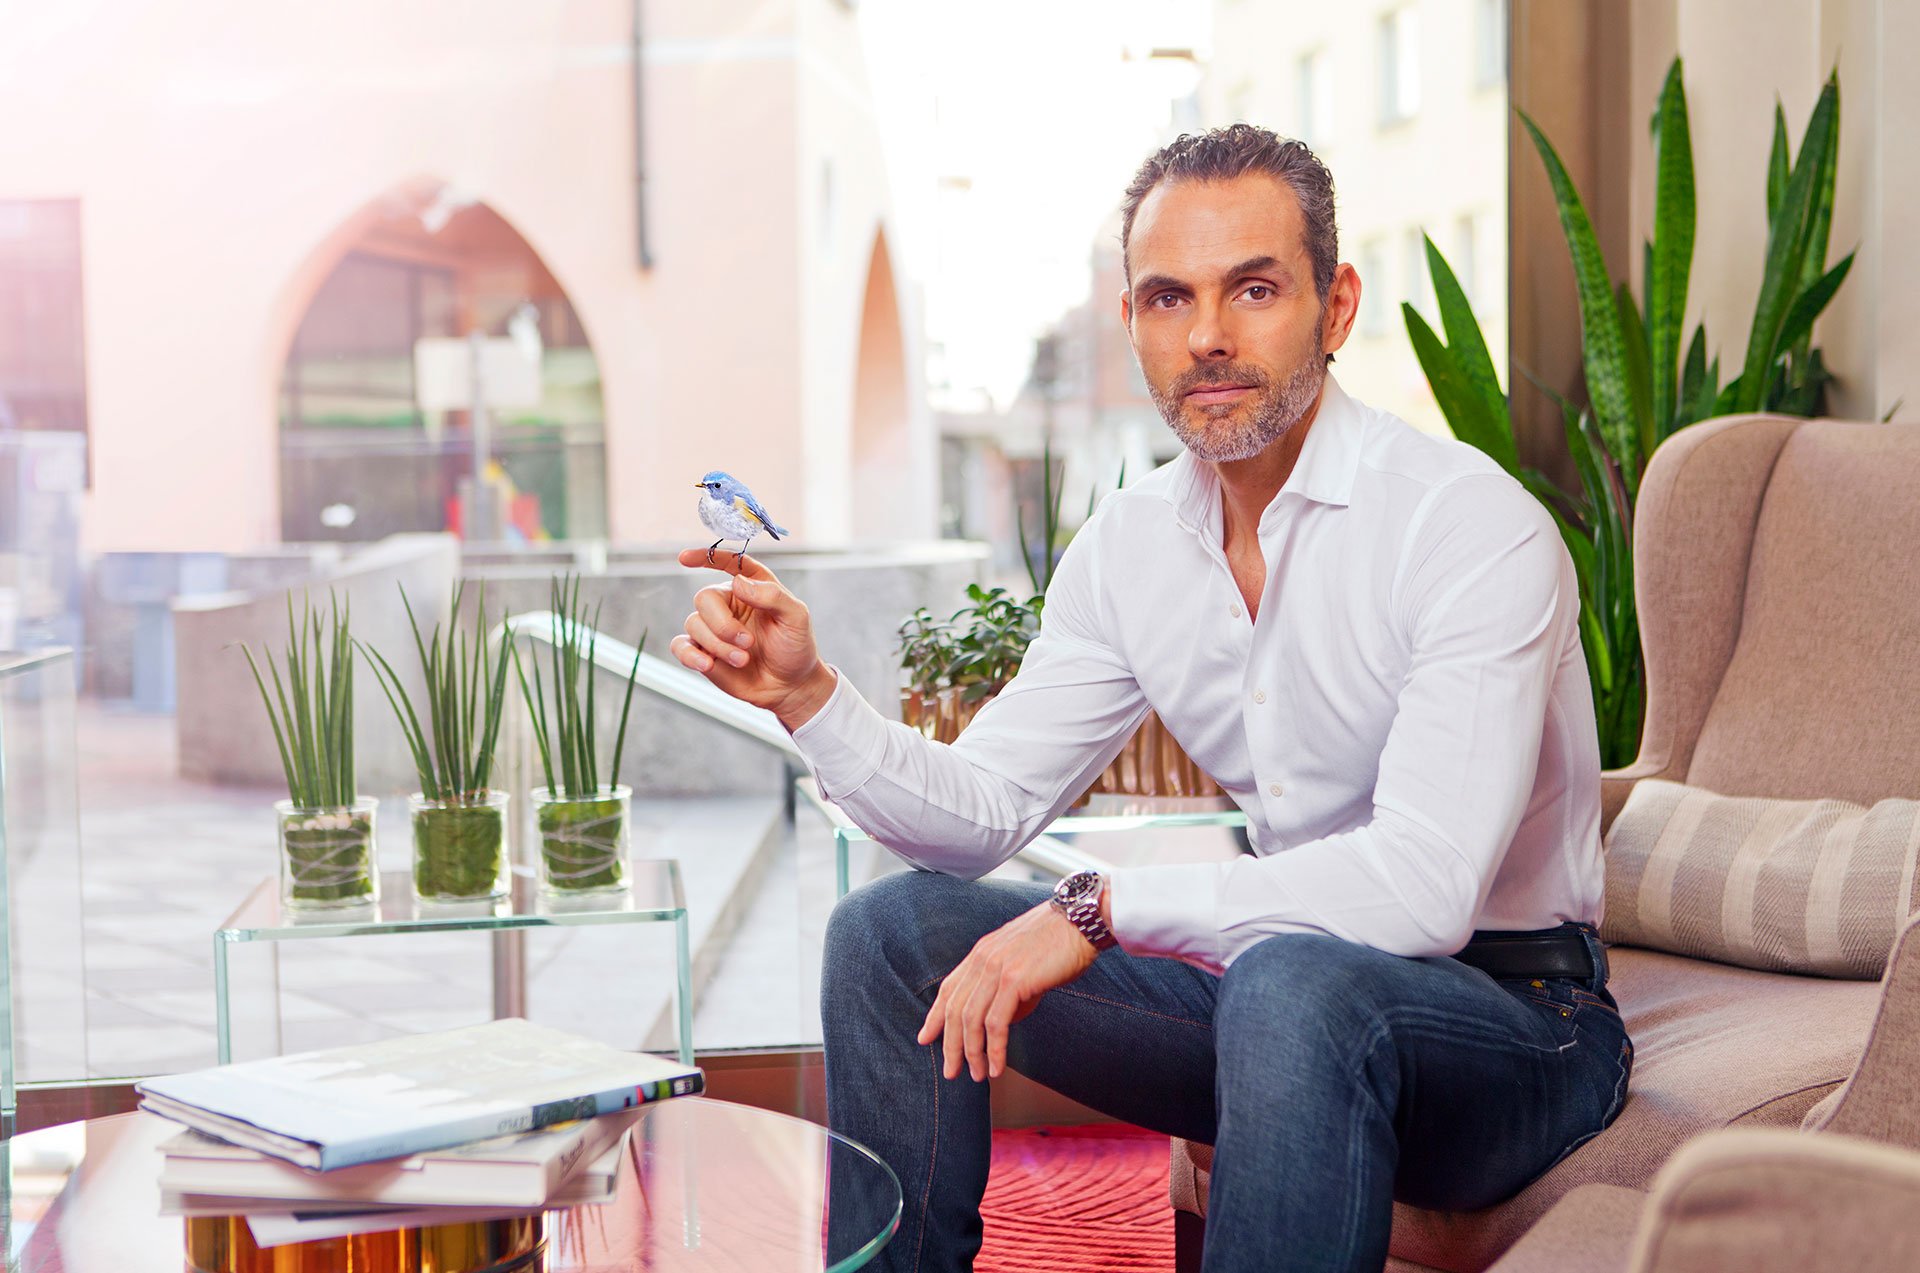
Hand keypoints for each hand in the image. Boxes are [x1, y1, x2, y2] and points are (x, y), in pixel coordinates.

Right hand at [670, 550, 836, 729]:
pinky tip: (707, 664)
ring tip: (742, 660)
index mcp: (751, 586)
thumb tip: (738, 582)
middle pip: (704, 598)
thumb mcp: (796, 617)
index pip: (727, 563)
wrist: (789, 685)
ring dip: (718, 645)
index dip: (705, 557)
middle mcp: (728, 603)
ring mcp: (713, 628)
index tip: (686, 558)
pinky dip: (689, 655)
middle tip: (748, 643)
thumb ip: (771, 595)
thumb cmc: (795, 646)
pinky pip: (680, 646)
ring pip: (694, 624)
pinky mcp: (703, 652)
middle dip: (723, 624)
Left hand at [917, 900, 1098, 1081]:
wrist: (1081, 921)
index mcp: (982, 952)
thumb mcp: (1022, 964)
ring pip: (971, 1020)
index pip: (949, 988)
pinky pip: (996, 1023)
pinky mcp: (1014, 980)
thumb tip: (999, 1024)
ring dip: (972, 1053)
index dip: (935, 1016)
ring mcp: (996, 969)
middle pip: (955, 1009)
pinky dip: (994, 1049)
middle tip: (951, 1071)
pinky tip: (996, 1067)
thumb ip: (1006, 989)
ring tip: (977, 1075)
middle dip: (949, 1045)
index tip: (926, 1038)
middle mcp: (983, 958)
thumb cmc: (1059, 943)